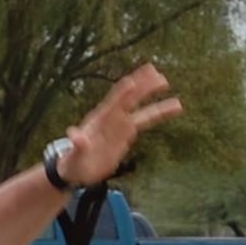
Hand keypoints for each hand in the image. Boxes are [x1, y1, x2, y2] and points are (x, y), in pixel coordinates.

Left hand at [60, 65, 181, 186]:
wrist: (77, 170)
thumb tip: (74, 136)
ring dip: (156, 101)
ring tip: (173, 93)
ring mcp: (120, 125)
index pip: (112, 103)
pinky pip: (146, 121)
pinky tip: (173, 108)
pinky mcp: (127, 134)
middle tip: (158, 74)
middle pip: (130, 99)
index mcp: (99, 120)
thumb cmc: (73, 163)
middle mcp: (112, 118)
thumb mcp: (74, 156)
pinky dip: (159, 114)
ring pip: (141, 109)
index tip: (132, 82)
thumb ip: (77, 146)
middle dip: (143, 87)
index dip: (122, 93)